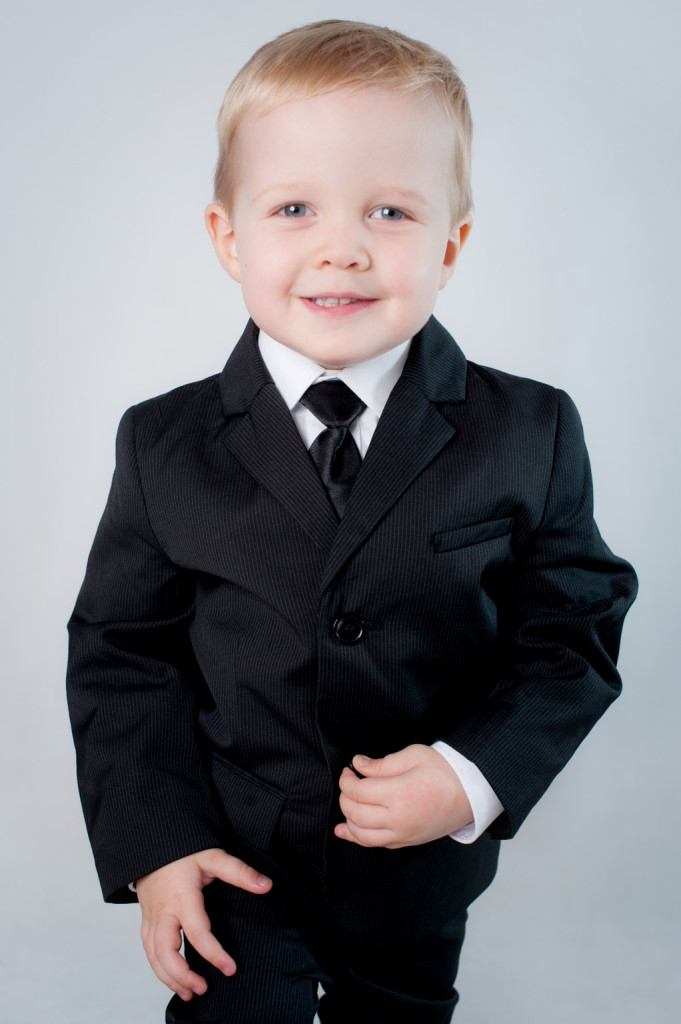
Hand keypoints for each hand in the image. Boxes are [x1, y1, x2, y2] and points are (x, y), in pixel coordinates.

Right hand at [136, 847, 271, 1001]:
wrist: (154, 848)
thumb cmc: (186, 854)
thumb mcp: (214, 857)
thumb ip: (240, 872)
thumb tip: (266, 886)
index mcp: (182, 897)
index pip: (197, 932)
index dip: (214, 953)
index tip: (230, 969)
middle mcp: (163, 912)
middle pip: (165, 951)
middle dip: (182, 975)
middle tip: (203, 988)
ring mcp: (151, 919)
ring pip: (154, 956)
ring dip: (169, 978)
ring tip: (190, 992)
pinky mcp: (146, 924)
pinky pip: (148, 952)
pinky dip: (159, 970)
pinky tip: (173, 980)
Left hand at [335, 744, 473, 848]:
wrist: (472, 793)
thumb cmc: (445, 771)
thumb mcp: (413, 756)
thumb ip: (382, 763)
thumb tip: (358, 764)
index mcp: (399, 794)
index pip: (357, 791)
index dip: (346, 780)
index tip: (349, 770)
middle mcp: (398, 819)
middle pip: (355, 813)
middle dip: (345, 797)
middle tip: (349, 781)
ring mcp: (403, 834)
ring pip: (361, 834)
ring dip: (348, 818)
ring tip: (349, 802)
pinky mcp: (408, 841)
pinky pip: (376, 844)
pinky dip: (357, 837)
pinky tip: (346, 830)